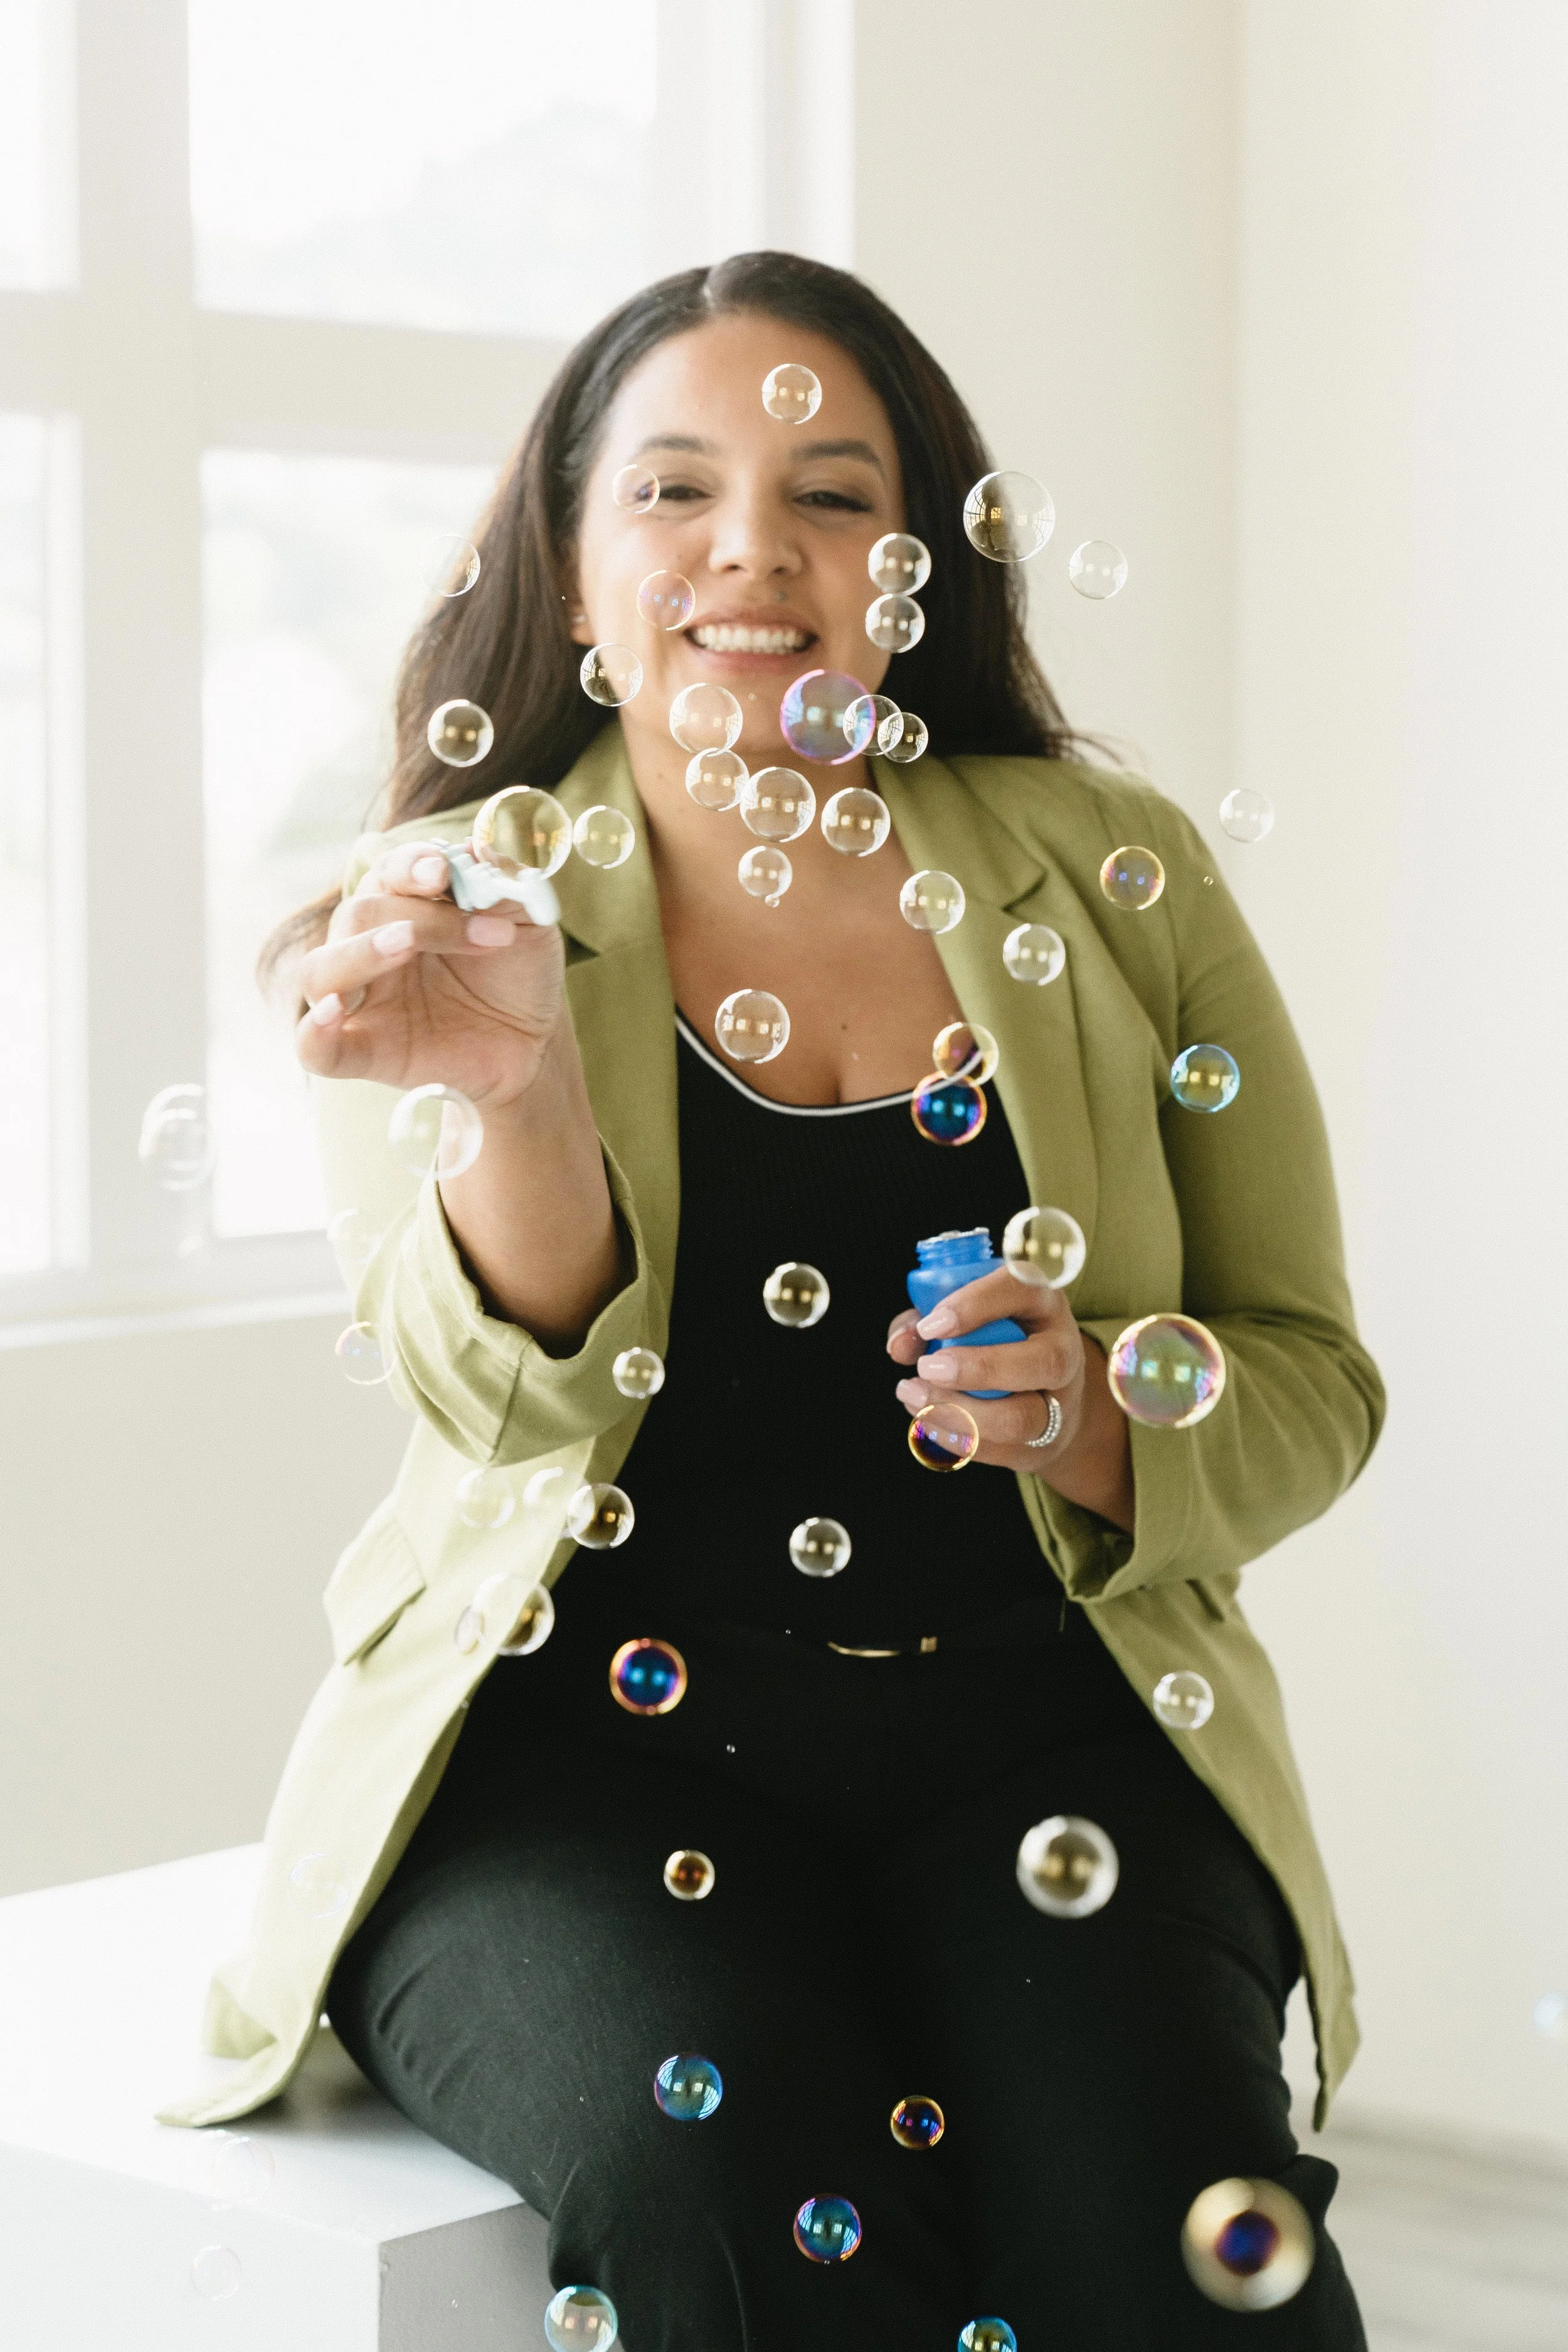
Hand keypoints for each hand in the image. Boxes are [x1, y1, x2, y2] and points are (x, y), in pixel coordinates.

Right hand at [294, 841, 565, 1110]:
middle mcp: (372, 944)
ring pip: (321, 970)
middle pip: (359, 914)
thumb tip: (478, 845)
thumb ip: (506, 882)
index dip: (411, 866)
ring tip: (404, 946)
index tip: (443, 872)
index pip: (391, 871)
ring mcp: (363, 999)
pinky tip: (333, 1014)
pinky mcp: (364, 1051)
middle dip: (417, 917)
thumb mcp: (530, 923)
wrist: (533, 1043)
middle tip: (479, 932)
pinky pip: (314, 1047)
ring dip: (358, 953)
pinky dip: (314, 1033)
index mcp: (406, 904)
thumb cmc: (519, 976)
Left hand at [887, 1267, 1134, 1528]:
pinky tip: (924, 1418)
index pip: (1023, 1289)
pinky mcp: (1043, 1445)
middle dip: (977, 1369)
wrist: (1040, 1389)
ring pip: (1020, 1419)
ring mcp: (1060, 1403)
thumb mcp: (958, 1314)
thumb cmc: (988, 1337)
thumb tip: (900, 1346)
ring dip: (957, 1413)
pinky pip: (1000, 1451)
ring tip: (913, 1394)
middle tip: (927, 1367)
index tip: (930, 1325)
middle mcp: (1063, 1349)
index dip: (975, 1306)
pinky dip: (954, 1438)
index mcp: (1043, 1300)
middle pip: (1042, 1363)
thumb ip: (921, 1321)